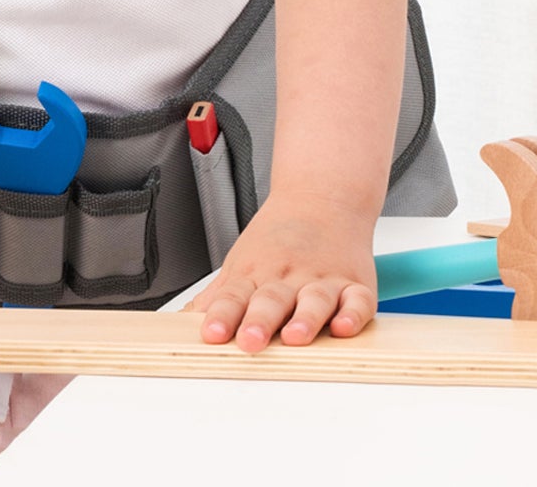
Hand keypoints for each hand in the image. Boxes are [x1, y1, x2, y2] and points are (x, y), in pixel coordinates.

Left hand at [185, 191, 377, 352]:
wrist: (323, 197)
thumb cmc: (278, 239)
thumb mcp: (242, 262)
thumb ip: (217, 298)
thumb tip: (179, 327)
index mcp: (256, 274)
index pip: (233, 297)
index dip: (222, 316)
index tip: (212, 334)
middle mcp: (288, 277)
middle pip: (271, 300)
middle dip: (260, 321)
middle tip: (250, 340)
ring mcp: (322, 280)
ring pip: (314, 301)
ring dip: (305, 320)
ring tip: (295, 336)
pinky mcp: (354, 284)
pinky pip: (357, 301)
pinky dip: (353, 314)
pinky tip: (345, 326)